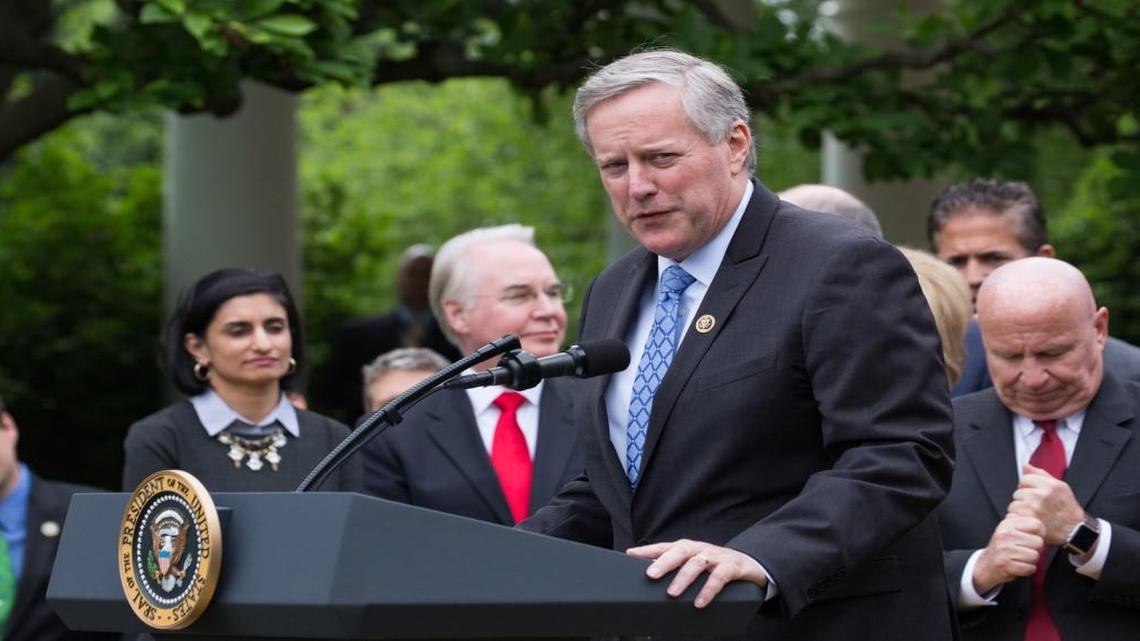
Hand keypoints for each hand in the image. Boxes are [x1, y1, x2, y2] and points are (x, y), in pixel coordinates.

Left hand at [626, 539, 767, 607]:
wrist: (749, 564)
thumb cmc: (715, 566)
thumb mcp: (694, 565)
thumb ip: (675, 568)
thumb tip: (650, 574)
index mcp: (688, 548)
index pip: (665, 546)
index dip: (648, 549)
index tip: (631, 555)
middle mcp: (700, 549)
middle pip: (680, 551)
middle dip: (664, 562)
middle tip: (651, 575)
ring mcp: (716, 557)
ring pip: (697, 563)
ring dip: (683, 578)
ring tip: (672, 593)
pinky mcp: (732, 567)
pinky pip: (719, 577)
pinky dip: (708, 589)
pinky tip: (699, 602)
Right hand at [972, 514, 1044, 594]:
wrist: (987, 564)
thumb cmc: (1005, 547)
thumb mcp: (1011, 530)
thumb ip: (1026, 525)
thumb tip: (1044, 528)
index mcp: (1008, 523)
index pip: (1037, 525)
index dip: (1040, 534)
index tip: (1032, 538)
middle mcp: (1005, 534)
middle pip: (1038, 542)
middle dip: (1035, 549)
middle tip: (1024, 550)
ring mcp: (1004, 549)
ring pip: (1035, 556)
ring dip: (1031, 560)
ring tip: (1020, 558)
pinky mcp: (1005, 564)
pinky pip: (1030, 568)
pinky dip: (1027, 570)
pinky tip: (1018, 566)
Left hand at [1009, 464, 1085, 544]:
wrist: (1076, 532)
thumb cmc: (1067, 510)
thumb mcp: (1060, 488)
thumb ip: (1041, 475)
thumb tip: (1025, 466)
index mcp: (1050, 485)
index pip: (1024, 479)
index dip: (1028, 488)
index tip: (1036, 496)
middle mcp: (1042, 494)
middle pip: (1018, 492)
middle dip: (1024, 500)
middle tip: (1037, 508)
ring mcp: (1035, 507)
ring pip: (1014, 505)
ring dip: (1020, 511)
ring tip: (1034, 516)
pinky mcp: (1030, 520)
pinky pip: (1013, 516)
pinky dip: (1018, 520)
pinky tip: (1029, 522)